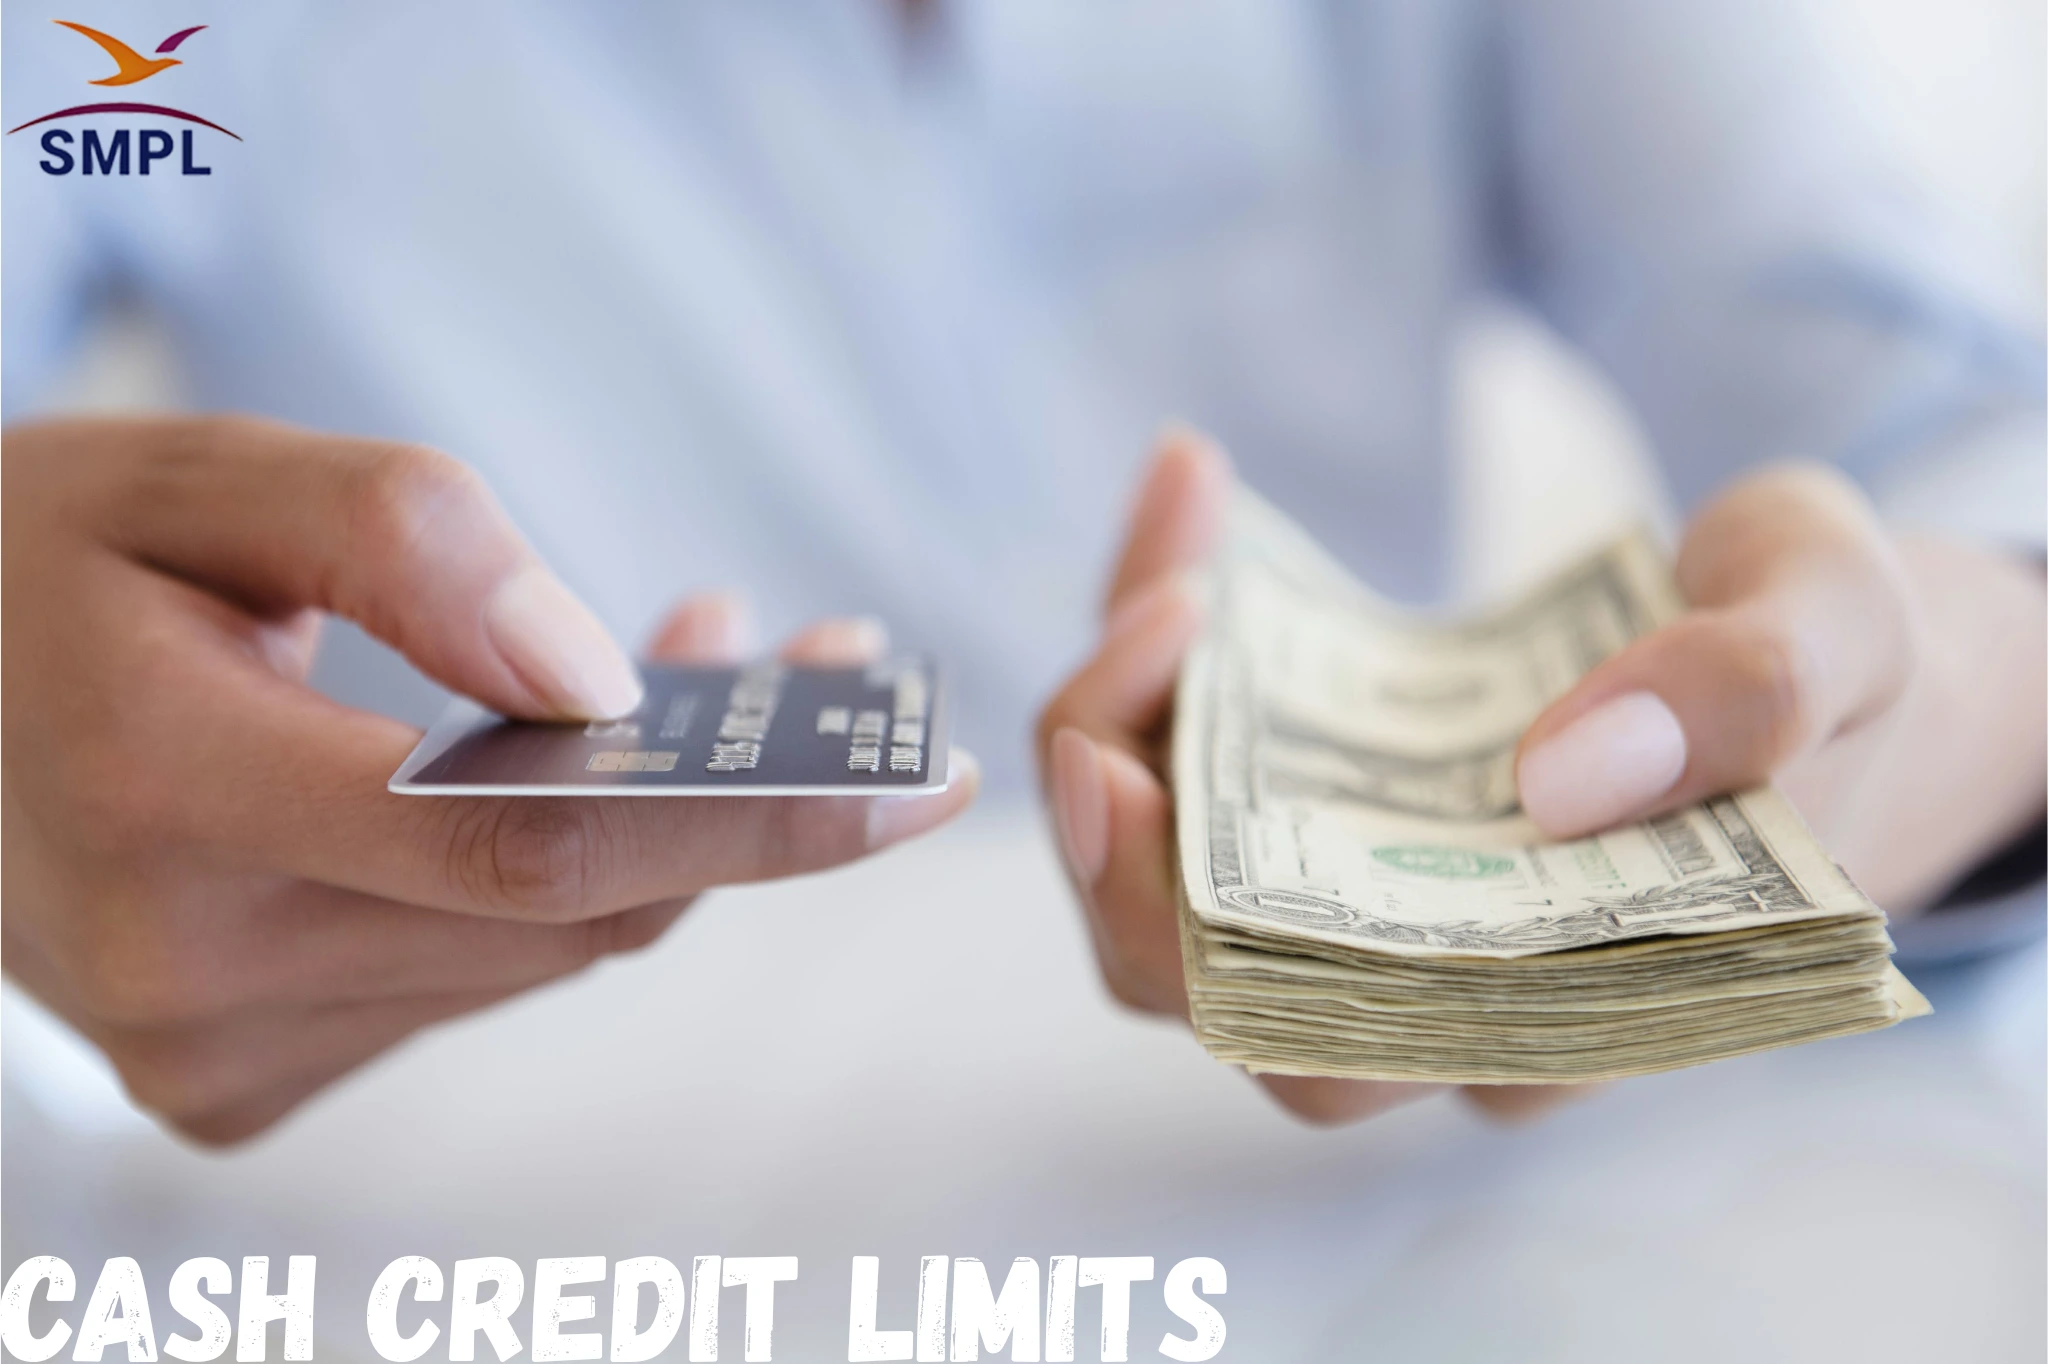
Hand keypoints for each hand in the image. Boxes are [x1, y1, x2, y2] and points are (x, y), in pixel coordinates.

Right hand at [2, 416, 976, 1143]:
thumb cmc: (41, 563)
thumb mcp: (197, 476)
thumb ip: (408, 545)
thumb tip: (606, 681)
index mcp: (160, 790)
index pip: (519, 849)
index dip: (744, 819)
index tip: (912, 782)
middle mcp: (186, 965)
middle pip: (563, 909)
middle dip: (733, 795)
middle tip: (824, 672)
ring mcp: (213, 1049)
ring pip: (540, 952)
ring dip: (655, 827)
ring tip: (715, 677)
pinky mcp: (240, 1082)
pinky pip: (478, 978)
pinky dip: (564, 882)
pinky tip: (582, 769)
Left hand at [1037, 434, 2043, 1128]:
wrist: (1820, 647)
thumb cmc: (1843, 673)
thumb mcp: (1844, 638)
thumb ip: (1751, 700)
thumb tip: (1564, 779)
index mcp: (1554, 1013)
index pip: (1328, 1049)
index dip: (1206, 941)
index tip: (1139, 767)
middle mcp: (1430, 981)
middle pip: (1193, 973)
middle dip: (1118, 816)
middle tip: (1157, 618)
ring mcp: (1364, 887)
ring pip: (1161, 864)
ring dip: (1127, 699)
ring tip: (1183, 519)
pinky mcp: (1328, 790)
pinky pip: (1193, 744)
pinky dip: (1169, 625)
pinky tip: (1196, 484)